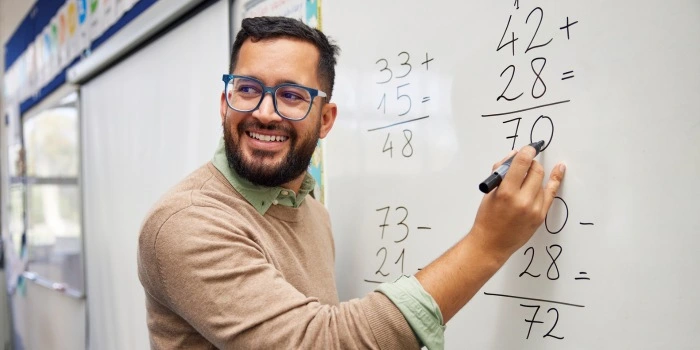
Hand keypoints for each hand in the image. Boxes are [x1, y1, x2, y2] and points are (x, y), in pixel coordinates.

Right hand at [470, 144, 565, 263]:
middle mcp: (522, 200)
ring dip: (534, 177)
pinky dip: (555, 180)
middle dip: (531, 164)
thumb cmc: (487, 217)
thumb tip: (514, 155)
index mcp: (506, 192)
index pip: (522, 163)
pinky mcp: (541, 216)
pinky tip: (559, 169)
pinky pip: (550, 193)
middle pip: (536, 170)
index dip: (526, 152)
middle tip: (525, 165)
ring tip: (523, 183)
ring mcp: (534, 209)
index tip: (528, 149)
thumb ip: (501, 171)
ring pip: (541, 182)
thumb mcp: (489, 192)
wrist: (491, 243)